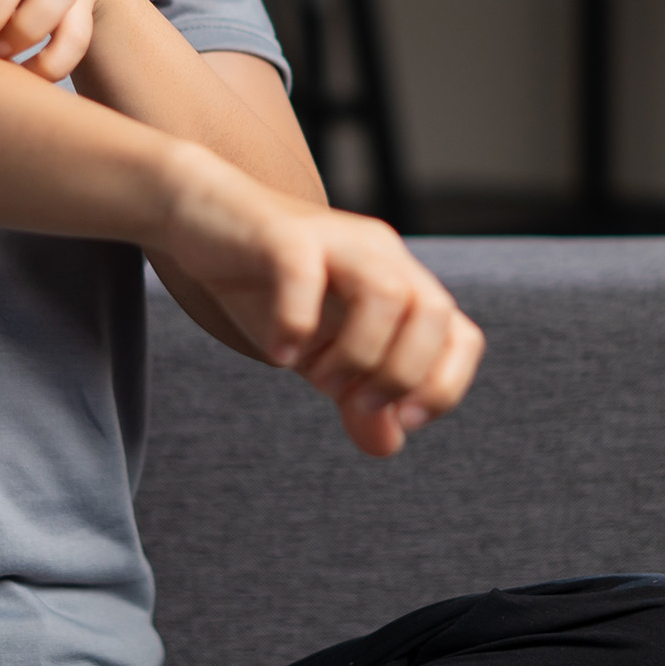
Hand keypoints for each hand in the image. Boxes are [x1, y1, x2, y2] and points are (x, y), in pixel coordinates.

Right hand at [156, 151, 483, 457]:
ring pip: (386, 293)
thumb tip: (387, 445)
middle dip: (403, 374)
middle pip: (434, 311)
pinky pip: (305, 273)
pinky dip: (297, 323)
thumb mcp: (319, 354)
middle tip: (355, 403)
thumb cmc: (268, 287)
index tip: (403, 422)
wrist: (203, 220)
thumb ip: (355, 397)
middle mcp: (379, 255)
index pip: (461, 335)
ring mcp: (335, 239)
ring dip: (359, 354)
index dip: (445, 386)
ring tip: (319, 379)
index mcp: (400, 283)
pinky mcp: (282, 235)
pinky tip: (280, 352)